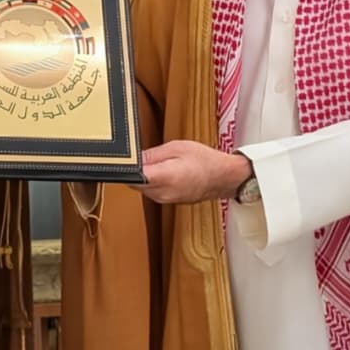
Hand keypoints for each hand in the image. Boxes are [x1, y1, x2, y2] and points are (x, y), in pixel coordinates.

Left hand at [135, 140, 251, 204]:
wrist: (223, 178)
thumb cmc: (205, 161)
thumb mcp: (177, 147)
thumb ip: (152, 154)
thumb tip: (134, 158)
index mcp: (165, 178)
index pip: (133, 176)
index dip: (126, 167)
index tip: (126, 158)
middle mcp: (163, 193)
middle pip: (134, 182)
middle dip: (135, 169)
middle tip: (144, 155)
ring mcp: (165, 200)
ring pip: (141, 187)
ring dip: (144, 175)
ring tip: (158, 162)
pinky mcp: (167, 202)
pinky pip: (151, 191)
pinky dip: (152, 181)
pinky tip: (163, 171)